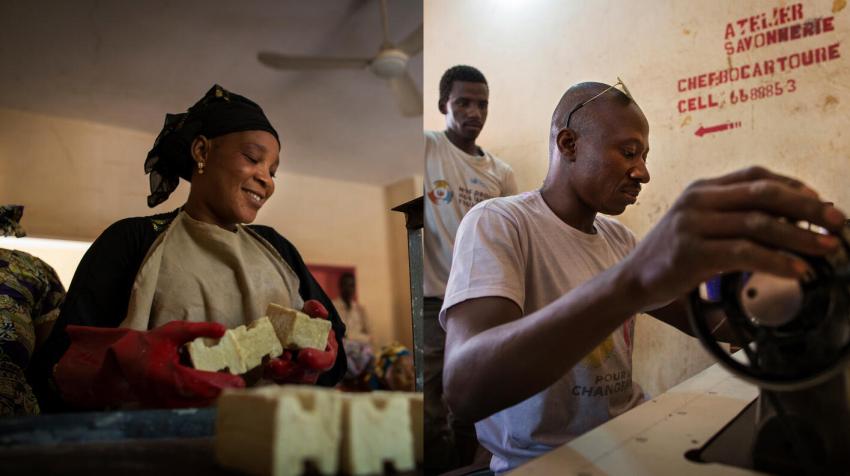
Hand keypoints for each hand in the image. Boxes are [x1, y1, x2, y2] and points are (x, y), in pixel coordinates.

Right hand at [55, 321, 244, 408]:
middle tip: (242, 388)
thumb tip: (223, 329)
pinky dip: (203, 402)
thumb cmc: (150, 343)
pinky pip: (187, 406)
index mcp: (167, 374)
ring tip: (234, 391)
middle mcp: (165, 393)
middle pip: (201, 399)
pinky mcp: (163, 406)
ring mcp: (163, 402)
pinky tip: (217, 396)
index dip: (220, 384)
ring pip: (195, 405)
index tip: (239, 381)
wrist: (122, 360)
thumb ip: (199, 330)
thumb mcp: (174, 331)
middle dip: (222, 393)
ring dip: (214, 400)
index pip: (200, 383)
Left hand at [263, 300, 337, 384]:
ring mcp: (297, 376)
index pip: (326, 361)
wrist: (297, 335)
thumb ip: (316, 310)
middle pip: (304, 376)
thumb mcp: (314, 316)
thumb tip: (317, 310)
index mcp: (326, 355)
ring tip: (268, 363)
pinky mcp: (282, 378)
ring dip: (276, 373)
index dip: (317, 360)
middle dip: (289, 370)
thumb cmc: (308, 327)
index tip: (304, 353)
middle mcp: (313, 369)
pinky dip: (269, 372)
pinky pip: (275, 379)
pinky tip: (263, 364)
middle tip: (276, 363)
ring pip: (288, 381)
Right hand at [623, 166, 845, 309]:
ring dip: (801, 237)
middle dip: (808, 207)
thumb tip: (787, 224)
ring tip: (828, 249)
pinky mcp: (691, 252)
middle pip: (764, 193)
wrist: (632, 280)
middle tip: (839, 221)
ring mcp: (692, 224)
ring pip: (759, 223)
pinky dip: (777, 261)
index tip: (823, 202)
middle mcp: (697, 200)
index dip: (795, 186)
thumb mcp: (699, 227)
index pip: (756, 175)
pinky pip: (745, 253)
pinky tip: (798, 272)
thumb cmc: (672, 257)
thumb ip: (732, 218)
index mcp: (702, 189)